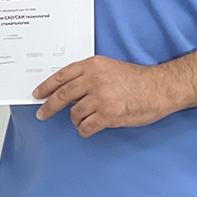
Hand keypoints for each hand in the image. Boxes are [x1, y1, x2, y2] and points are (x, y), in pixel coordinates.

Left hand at [33, 55, 175, 137]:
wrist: (159, 88)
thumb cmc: (136, 79)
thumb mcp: (108, 68)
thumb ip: (87, 76)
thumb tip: (66, 91)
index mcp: (92, 65)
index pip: (61, 76)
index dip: (46, 86)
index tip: (38, 94)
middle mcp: (93, 79)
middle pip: (62, 95)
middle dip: (49, 106)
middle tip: (42, 113)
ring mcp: (100, 97)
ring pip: (74, 113)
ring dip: (75, 120)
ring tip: (83, 120)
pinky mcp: (108, 114)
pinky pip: (86, 127)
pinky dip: (84, 130)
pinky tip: (87, 129)